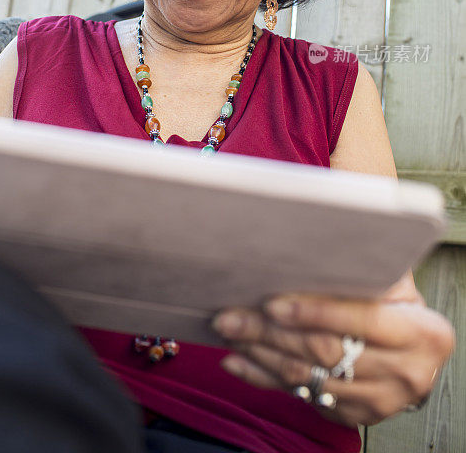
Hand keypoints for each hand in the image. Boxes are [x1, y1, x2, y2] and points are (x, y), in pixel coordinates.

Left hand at [212, 274, 454, 426]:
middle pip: (326, 351)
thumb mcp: (393, 279)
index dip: (315, 311)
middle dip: (271, 332)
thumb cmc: (396, 302)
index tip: (273, 302)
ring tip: (230, 330)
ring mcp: (379, 400)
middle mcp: (405, 373)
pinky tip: (237, 360)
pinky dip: (264, 378)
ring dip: (261, 353)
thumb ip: (364, 266)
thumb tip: (314, 235)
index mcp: (421, 333)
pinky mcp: (354, 415)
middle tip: (231, 315)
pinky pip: (299, 397)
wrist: (415, 351)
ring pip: (308, 377)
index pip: (362, 320)